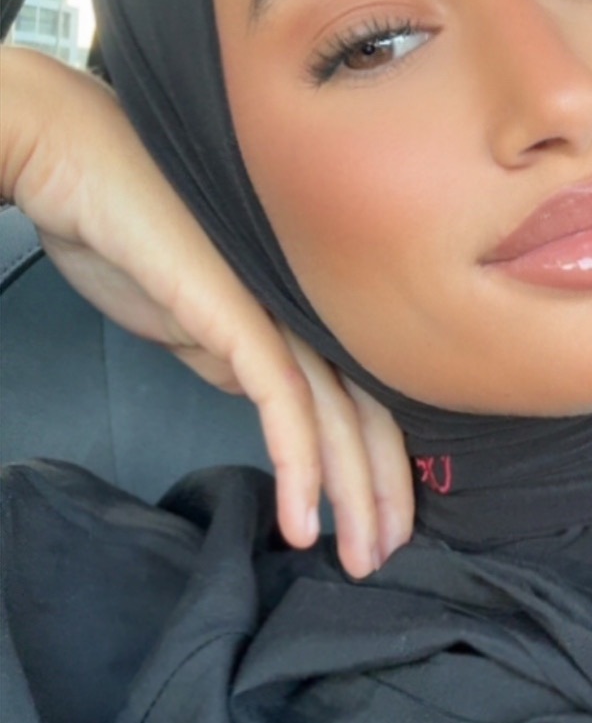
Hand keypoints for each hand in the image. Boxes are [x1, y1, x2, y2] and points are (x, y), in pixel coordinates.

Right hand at [1, 46, 413, 576]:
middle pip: (368, 411)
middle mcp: (303, 307)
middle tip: (383, 559)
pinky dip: (301, 468)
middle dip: (381, 494)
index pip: (360, 394)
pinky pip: (285, 404)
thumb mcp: (189, 315)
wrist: (77, 163)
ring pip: (339, 416)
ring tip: (359, 557)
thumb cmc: (126, 228)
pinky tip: (305, 521)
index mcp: (297, 307)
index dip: (377, 463)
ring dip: (352, 496)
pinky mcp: (240, 315)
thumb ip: (231, 355)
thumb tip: (261, 399)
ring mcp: (278, 308)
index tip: (379, 523)